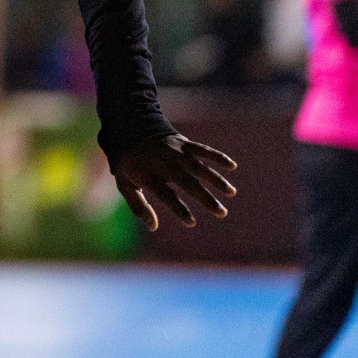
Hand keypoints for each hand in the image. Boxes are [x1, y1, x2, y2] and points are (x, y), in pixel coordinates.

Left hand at [113, 133, 237, 231]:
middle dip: (205, 198)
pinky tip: (232, 165)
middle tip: (222, 213)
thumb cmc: (130, 164)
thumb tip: (153, 227)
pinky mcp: (183, 143)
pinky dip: (217, 156)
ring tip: (231, 193)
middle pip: (187, 182)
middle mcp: (163, 163)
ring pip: (198, 166)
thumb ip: (138, 206)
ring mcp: (175, 152)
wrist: (131, 129)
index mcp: (147, 174)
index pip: (165, 195)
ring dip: (216, 179)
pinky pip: (202, 149)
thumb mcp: (125, 185)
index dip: (179, 209)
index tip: (191, 222)